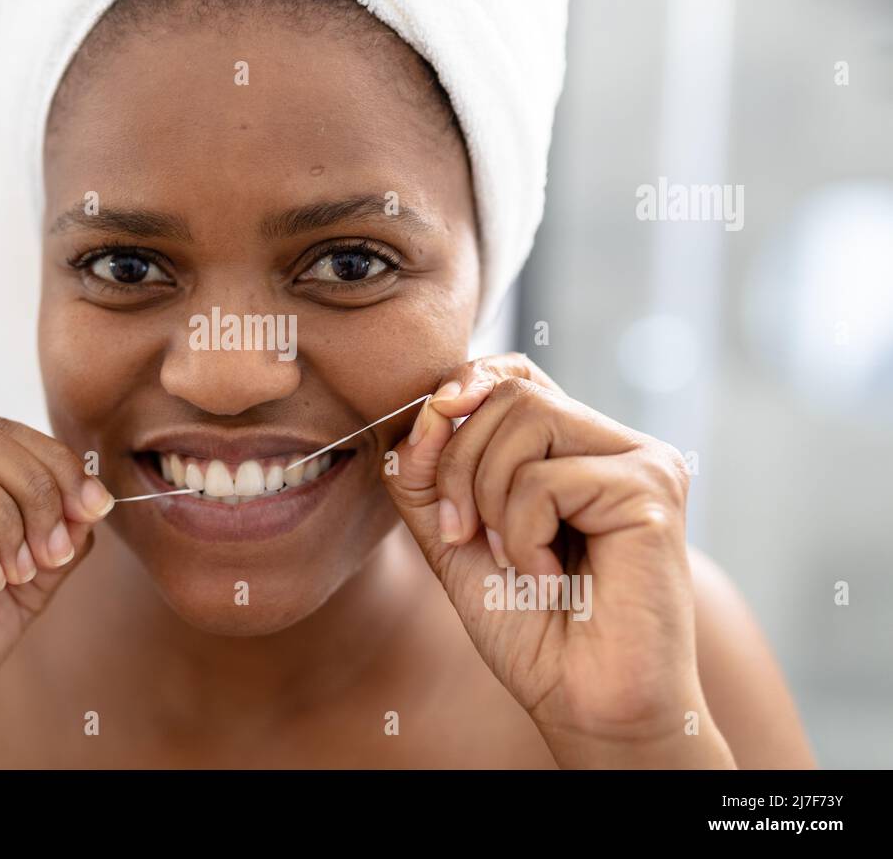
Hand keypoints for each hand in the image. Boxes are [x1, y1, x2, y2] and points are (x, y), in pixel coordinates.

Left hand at [383, 354, 734, 767]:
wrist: (583, 701)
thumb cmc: (530, 627)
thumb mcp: (454, 538)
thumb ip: (427, 475)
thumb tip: (421, 412)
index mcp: (574, 448)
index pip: (515, 373)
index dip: (465, 383)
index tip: (430, 420)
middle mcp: (614, 444)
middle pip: (509, 392)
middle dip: (457, 464)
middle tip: (465, 535)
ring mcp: (641, 462)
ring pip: (525, 418)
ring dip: (487, 497)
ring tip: (513, 560)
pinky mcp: (653, 489)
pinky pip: (545, 479)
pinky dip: (522, 535)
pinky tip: (549, 578)